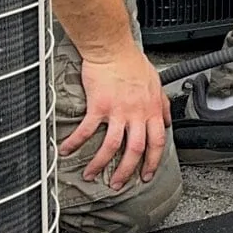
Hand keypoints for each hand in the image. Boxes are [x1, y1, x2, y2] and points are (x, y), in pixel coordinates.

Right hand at [61, 42, 170, 187]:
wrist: (112, 48)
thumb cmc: (132, 62)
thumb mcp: (156, 82)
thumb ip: (161, 104)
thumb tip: (166, 119)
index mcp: (151, 109)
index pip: (157, 142)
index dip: (153, 162)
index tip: (147, 175)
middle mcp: (137, 113)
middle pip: (135, 150)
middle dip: (127, 171)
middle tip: (118, 184)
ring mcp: (118, 111)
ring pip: (112, 147)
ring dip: (100, 164)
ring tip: (92, 175)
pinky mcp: (99, 106)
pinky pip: (86, 130)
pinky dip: (75, 143)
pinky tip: (67, 150)